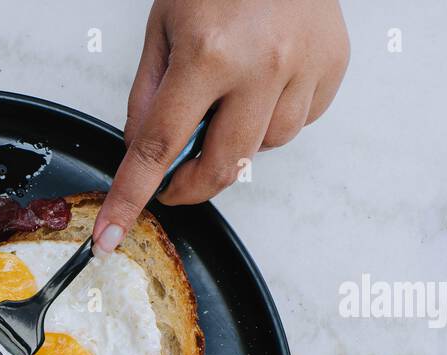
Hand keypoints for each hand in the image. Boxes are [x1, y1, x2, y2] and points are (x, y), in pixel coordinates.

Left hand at [94, 0, 348, 254]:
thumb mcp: (163, 26)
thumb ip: (148, 96)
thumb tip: (142, 152)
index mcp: (207, 53)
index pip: (157, 148)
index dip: (130, 198)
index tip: (112, 237)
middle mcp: (262, 66)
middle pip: (220, 167)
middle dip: (190, 186)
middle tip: (174, 182)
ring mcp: (305, 68)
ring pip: (262, 149)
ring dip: (236, 142)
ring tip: (229, 96)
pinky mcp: (334, 66)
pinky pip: (298, 123)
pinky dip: (273, 117)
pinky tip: (265, 82)